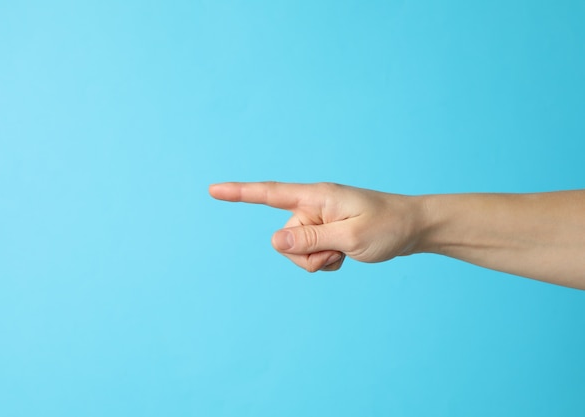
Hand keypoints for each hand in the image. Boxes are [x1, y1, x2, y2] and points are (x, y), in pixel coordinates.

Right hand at [209, 182, 424, 271]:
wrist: (413, 227)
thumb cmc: (387, 226)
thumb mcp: (349, 237)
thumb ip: (310, 239)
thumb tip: (273, 240)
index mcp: (316, 197)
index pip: (269, 193)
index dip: (239, 192)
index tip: (213, 190)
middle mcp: (312, 205)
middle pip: (284, 237)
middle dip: (306, 254)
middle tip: (337, 252)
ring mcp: (318, 219)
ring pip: (296, 250)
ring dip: (317, 259)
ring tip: (344, 253)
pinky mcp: (325, 231)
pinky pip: (310, 254)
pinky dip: (324, 260)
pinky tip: (345, 256)